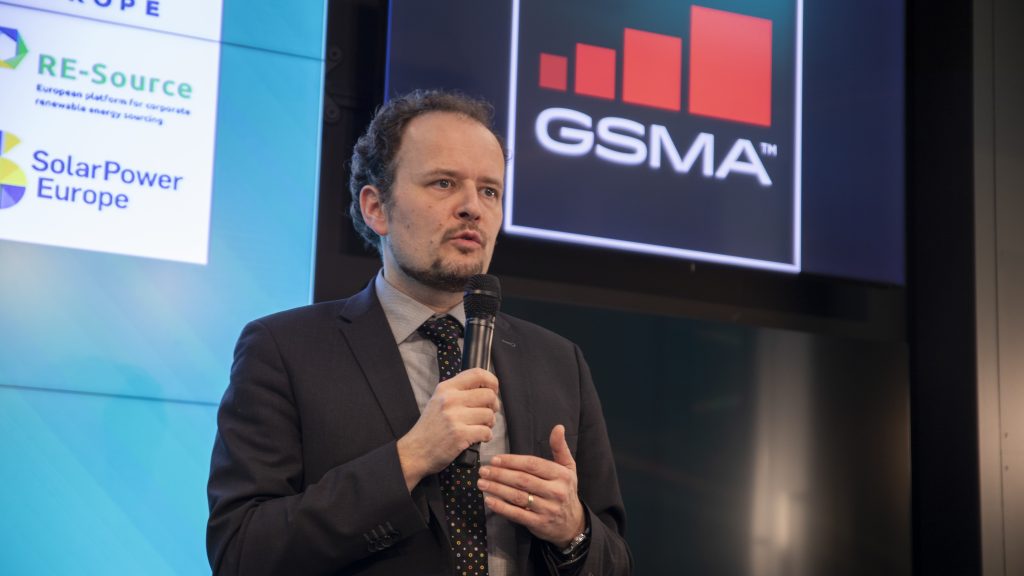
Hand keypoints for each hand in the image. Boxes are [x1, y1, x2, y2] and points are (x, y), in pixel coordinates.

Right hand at [397, 368, 498, 490]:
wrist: (415, 451)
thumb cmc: (430, 428)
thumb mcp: (438, 401)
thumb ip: (459, 392)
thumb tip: (487, 388)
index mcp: (446, 388)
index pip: (478, 374)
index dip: (492, 381)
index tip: (494, 390)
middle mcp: (450, 400)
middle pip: (489, 395)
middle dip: (494, 406)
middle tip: (487, 414)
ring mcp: (455, 417)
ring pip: (489, 414)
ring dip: (489, 423)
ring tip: (480, 427)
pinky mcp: (460, 435)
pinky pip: (487, 432)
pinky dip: (486, 436)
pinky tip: (477, 438)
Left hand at [478, 425, 585, 547]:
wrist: (573, 523)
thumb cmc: (565, 490)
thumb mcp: (568, 468)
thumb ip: (560, 448)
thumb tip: (558, 427)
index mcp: (561, 475)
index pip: (533, 465)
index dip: (512, 461)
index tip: (495, 459)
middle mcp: (555, 491)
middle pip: (523, 480)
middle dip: (500, 474)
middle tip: (483, 470)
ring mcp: (547, 509)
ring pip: (518, 496)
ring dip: (497, 489)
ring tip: (482, 483)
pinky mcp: (539, 524)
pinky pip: (517, 514)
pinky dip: (501, 508)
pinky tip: (489, 501)